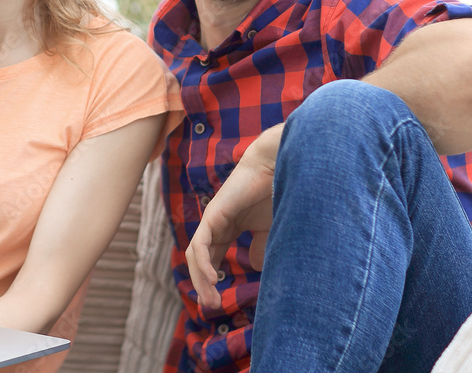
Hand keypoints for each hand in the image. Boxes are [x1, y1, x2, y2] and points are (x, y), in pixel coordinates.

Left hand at [186, 124, 282, 309]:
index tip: (218, 300)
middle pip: (201, 259)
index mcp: (228, 227)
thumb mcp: (268, 228)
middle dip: (203, 284)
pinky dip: (203, 263)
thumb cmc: (274, 192)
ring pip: (195, 254)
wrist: (275, 167)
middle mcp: (216, 225)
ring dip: (200, 279)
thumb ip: (260, 246)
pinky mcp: (213, 215)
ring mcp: (212, 219)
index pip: (212, 257)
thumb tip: (256, 266)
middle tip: (212, 305)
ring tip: (211, 298)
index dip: (211, 278)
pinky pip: (201, 244)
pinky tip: (211, 277)